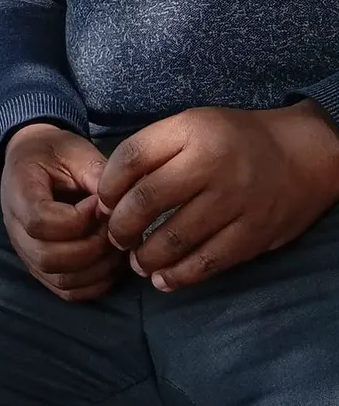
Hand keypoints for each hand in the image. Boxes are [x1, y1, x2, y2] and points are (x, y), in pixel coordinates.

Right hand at [0, 123, 124, 301]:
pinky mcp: (40, 267)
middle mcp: (15, 229)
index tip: (99, 202)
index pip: (40, 221)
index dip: (77, 219)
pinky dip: (93, 284)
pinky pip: (65, 290)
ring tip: (118, 244)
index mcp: (18, 192)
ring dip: (97, 268)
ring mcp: (26, 253)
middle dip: (92, 247)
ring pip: (60, 279)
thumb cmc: (53, 152)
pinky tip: (112, 264)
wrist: (31, 158)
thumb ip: (96, 175)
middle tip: (115, 227)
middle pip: (49, 257)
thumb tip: (120, 207)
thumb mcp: (75, 151)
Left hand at [98, 102, 338, 291]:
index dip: (108, 185)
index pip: (132, 156)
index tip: (103, 203)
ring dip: (145, 257)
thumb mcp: (195, 125)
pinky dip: (179, 276)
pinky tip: (163, 280)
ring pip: (173, 238)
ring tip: (137, 262)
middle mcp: (212, 162)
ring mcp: (234, 200)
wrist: (302, 154)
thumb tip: (110, 193)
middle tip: (115, 238)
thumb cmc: (236, 140)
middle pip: (147, 200)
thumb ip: (155, 151)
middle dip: (121, 226)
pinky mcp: (252, 234)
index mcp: (192, 129)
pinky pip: (206, 262)